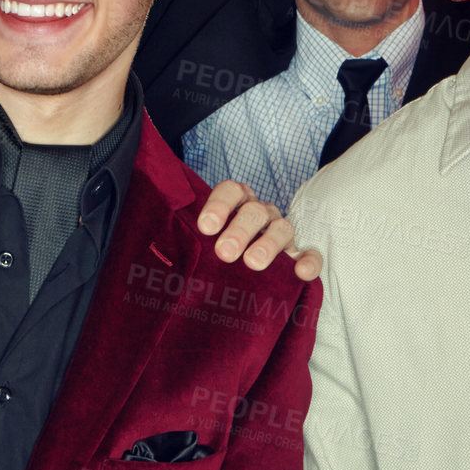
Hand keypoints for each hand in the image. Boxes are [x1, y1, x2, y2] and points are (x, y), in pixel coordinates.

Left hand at [196, 180, 323, 280]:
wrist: (244, 278)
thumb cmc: (217, 256)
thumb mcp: (201, 246)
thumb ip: (188, 245)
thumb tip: (159, 260)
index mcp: (237, 204)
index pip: (231, 191)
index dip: (219, 205)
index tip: (205, 227)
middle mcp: (261, 214)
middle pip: (255, 211)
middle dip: (239, 230)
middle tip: (224, 252)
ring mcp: (283, 234)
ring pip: (283, 228)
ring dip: (268, 244)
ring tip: (253, 263)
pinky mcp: (300, 255)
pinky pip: (311, 254)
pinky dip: (309, 262)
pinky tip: (301, 273)